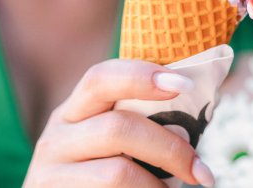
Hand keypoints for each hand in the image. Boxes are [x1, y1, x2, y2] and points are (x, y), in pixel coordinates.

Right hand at [22, 59, 214, 186]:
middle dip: (169, 148)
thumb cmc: (100, 170)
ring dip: (158, 185)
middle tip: (200, 171)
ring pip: (118, 172)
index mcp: (75, 111)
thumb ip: (139, 122)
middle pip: (118, 127)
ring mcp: (51, 173)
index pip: (101, 78)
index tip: (185, 84)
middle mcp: (56, 137)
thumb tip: (200, 111)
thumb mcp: (109, 140)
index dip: (142, 76)